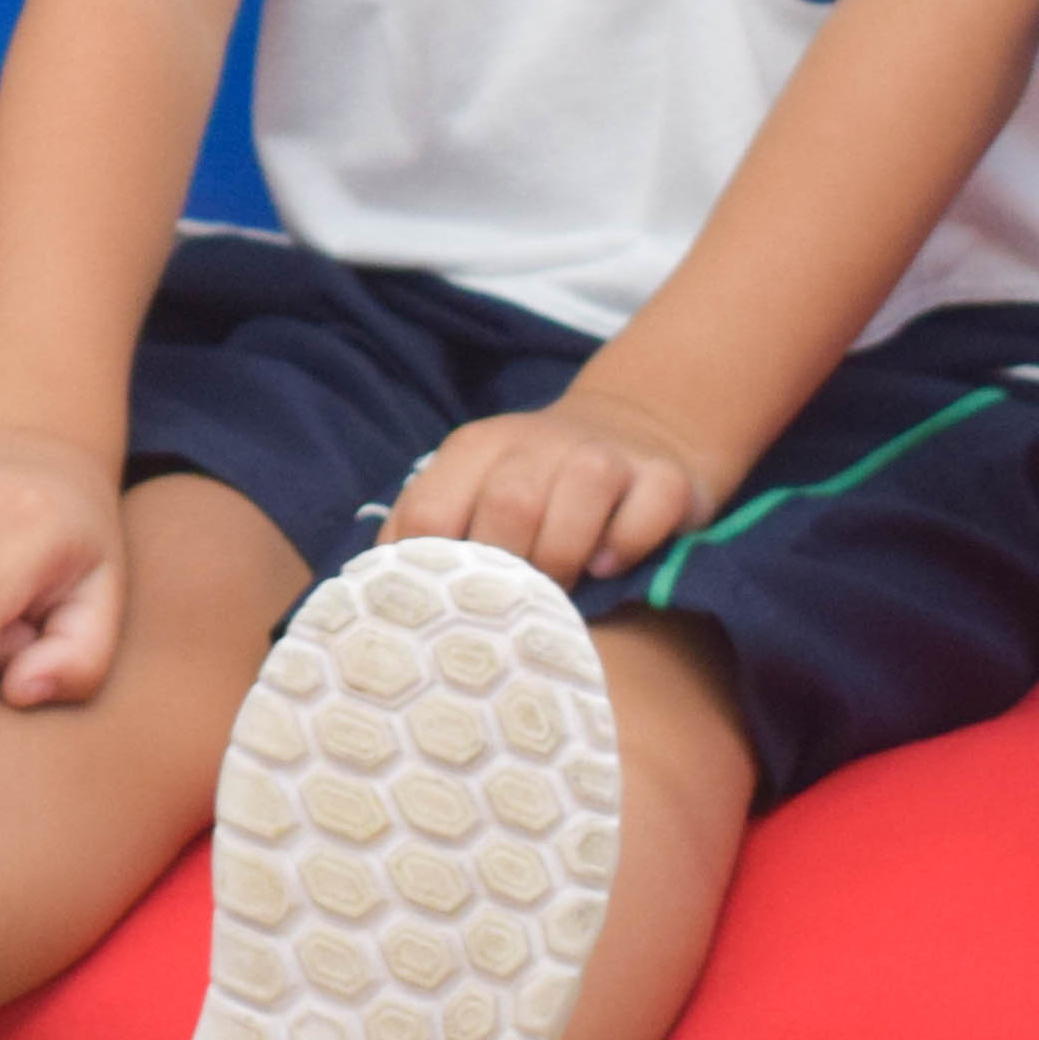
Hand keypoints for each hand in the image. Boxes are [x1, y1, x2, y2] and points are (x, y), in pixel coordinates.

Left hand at [387, 388, 721, 584]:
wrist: (632, 429)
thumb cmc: (534, 485)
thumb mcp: (470, 491)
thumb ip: (423, 533)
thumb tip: (373, 599)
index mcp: (473, 450)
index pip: (429, 511)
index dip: (431, 570)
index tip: (444, 611)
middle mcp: (536, 442)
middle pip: (509, 502)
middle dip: (509, 567)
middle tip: (512, 604)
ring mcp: (605, 454)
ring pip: (582, 487)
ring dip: (568, 553)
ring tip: (563, 585)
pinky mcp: (664, 476)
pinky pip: (650, 505)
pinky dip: (629, 541)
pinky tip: (609, 564)